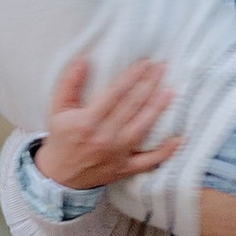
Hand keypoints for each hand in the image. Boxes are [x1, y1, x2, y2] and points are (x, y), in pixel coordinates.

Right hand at [35, 52, 172, 191]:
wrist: (59, 176)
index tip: (145, 62)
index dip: (132, 76)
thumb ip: (68, 83)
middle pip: (132, 106)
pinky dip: (165, 152)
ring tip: (170, 91)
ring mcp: (117, 154)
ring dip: (158, 109)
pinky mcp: (125, 169)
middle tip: (162, 68)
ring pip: (142, 128)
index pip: (115, 93)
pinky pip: (149, 161)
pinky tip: (178, 139)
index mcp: (87, 121)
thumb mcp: (57, 109)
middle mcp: (104, 137)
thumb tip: (83, 59)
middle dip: (149, 85)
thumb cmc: (61, 138)